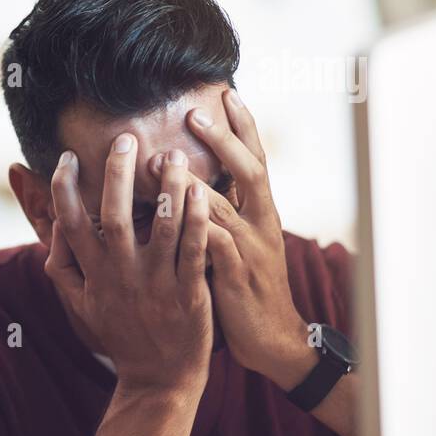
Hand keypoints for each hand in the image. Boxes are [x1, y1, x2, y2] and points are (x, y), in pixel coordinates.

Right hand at [46, 134, 212, 394]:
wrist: (159, 379)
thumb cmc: (120, 335)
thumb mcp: (80, 306)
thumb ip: (63, 267)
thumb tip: (55, 228)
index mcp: (94, 274)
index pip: (71, 223)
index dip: (65, 188)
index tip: (68, 157)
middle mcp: (121, 275)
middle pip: (113, 216)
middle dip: (117, 174)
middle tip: (125, 138)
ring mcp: (156, 284)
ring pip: (159, 227)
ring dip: (166, 188)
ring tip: (173, 155)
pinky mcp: (190, 293)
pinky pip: (193, 250)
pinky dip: (196, 220)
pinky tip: (202, 192)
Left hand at [185, 89, 314, 389]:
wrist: (272, 342)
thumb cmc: (246, 288)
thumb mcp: (236, 244)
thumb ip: (218, 213)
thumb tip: (191, 181)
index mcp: (259, 213)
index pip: (254, 161)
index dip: (243, 128)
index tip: (226, 93)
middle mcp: (260, 224)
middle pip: (249, 172)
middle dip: (224, 141)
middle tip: (195, 113)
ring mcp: (252, 250)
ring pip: (225, 208)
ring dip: (194, 183)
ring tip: (163, 161)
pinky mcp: (238, 278)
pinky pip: (218, 249)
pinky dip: (197, 231)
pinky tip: (175, 218)